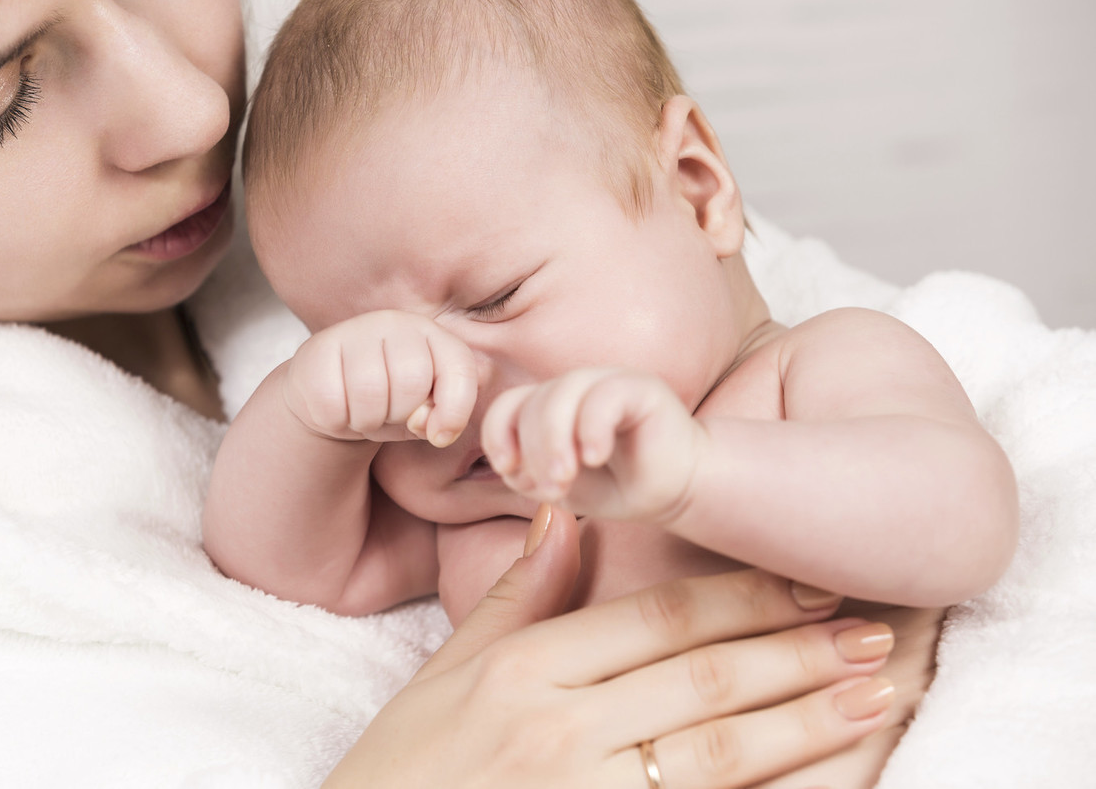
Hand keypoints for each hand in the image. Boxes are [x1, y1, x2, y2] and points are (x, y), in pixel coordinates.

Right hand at [284, 309, 477, 445]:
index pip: (459, 368)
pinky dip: (336, 421)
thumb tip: (432, 427)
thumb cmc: (387, 404)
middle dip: (400, 415)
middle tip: (386, 414)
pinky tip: (336, 408)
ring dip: (366, 421)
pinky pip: (333, 405)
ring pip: (370, 394)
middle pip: (412, 382)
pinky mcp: (317, 349)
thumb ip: (442, 417)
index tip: (439, 436)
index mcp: (431, 334)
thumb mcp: (423, 413)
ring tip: (361, 412)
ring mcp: (353, 330)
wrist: (329, 395)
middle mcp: (394, 322)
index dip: (455, 411)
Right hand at [326, 508, 896, 788]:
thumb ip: (513, 597)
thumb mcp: (444, 675)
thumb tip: (561, 512)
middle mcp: (557, 729)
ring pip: (720, 750)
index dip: (743, 601)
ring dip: (806, 721)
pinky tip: (822, 775)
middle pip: (702, 677)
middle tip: (876, 631)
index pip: (656, 620)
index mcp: (522, 670)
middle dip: (798, 653)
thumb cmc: (400, 774)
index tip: (808, 587)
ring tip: (875, 693)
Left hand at [482, 367, 706, 519]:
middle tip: (551, 488)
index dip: (498, 435)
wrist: (677, 490)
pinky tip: (596, 458)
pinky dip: (592, 429)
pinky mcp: (639, 385)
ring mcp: (605, 381)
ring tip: (567, 479)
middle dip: (533, 450)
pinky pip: (603, 396)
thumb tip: (510, 465)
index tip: (508, 469)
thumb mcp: (561, 486)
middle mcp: (574, 388)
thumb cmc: (617, 486)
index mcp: (549, 406)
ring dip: (554, 441)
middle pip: (532, 404)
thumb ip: (528, 472)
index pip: (506, 406)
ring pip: (561, 394)